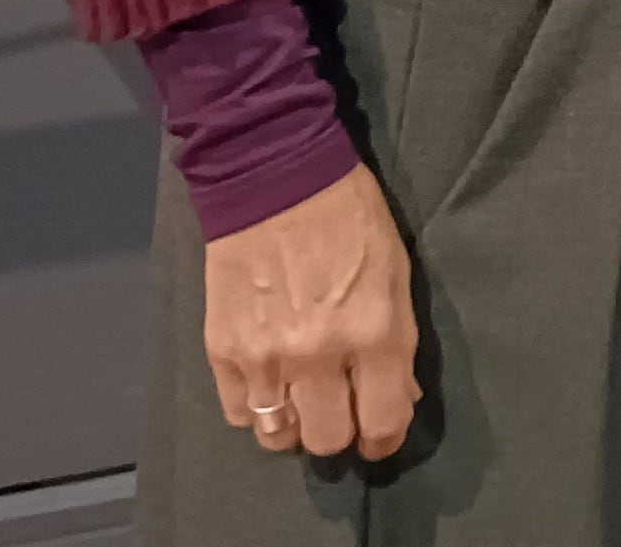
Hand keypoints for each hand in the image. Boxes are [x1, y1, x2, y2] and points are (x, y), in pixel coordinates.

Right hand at [202, 163, 418, 459]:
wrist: (276, 181)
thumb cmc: (350, 219)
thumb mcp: (395, 274)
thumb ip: (397, 341)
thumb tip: (398, 394)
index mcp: (373, 332)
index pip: (383, 420)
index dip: (385, 437)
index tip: (381, 434)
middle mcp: (318, 355)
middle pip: (328, 439)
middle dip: (342, 433)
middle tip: (344, 414)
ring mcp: (265, 357)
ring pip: (279, 436)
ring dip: (296, 426)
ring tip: (305, 402)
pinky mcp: (222, 351)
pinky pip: (240, 413)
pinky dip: (257, 409)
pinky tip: (270, 385)